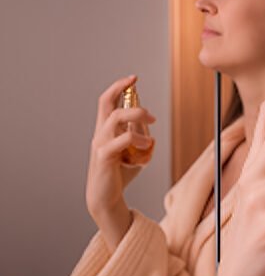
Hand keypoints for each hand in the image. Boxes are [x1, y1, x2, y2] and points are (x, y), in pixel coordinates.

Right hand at [85, 75, 155, 248]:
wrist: (107, 198)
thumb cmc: (119, 174)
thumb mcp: (134, 151)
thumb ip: (139, 136)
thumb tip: (149, 125)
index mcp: (105, 129)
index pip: (107, 101)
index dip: (118, 86)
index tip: (134, 77)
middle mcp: (100, 133)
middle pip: (107, 103)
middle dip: (126, 93)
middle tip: (149, 107)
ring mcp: (101, 144)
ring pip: (115, 118)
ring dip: (137, 116)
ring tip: (152, 125)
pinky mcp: (105, 157)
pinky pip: (120, 140)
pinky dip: (137, 139)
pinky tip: (147, 146)